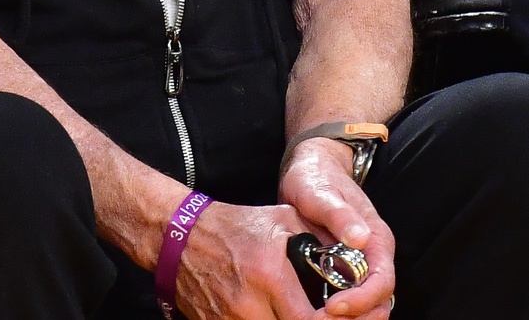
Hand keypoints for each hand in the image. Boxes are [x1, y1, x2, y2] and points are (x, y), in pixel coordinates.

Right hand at [176, 200, 320, 319]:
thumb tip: (352, 259)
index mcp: (269, 276)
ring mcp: (228, 317)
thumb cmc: (231, 225)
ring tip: (288, 311)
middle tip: (311, 314)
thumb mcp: (281, 220)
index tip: (332, 314)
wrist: (177, 234)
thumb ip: (319, 241)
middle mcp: (248, 302)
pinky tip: (266, 312)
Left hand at [279, 140, 396, 318]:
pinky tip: (318, 313)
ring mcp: (360, 261)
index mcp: (376, 239)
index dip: (362, 300)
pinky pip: (351, 295)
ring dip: (351, 316)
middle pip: (379, 300)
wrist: (310, 167)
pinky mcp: (344, 265)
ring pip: (367, 302)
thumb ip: (338, 213)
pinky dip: (342, 309)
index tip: (333, 308)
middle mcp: (373, 254)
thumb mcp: (319, 191)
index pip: (382, 282)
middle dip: (358, 316)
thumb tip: (360, 238)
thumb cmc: (314, 177)